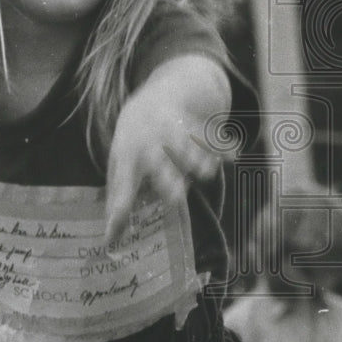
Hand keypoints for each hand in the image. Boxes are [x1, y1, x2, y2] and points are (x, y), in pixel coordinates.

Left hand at [105, 57, 229, 241]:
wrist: (151, 102)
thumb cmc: (134, 147)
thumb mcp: (121, 167)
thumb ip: (119, 198)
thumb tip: (109, 238)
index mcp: (128, 158)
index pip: (122, 187)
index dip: (120, 209)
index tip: (114, 236)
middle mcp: (148, 143)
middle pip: (156, 162)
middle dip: (166, 178)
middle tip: (175, 198)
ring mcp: (170, 130)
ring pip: (183, 145)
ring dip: (195, 158)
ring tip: (207, 174)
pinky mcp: (191, 123)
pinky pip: (206, 134)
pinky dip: (219, 145)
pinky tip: (232, 156)